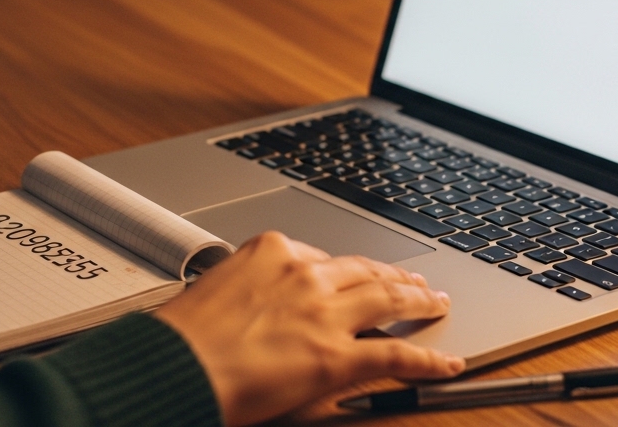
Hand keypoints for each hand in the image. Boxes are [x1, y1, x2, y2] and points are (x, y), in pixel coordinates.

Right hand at [155, 231, 462, 425]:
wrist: (171, 366)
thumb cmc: (178, 337)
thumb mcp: (211, 289)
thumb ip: (246, 286)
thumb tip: (255, 299)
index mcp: (271, 250)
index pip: (324, 257)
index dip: (347, 272)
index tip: (357, 276)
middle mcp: (304, 273)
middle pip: (365, 271)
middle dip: (395, 276)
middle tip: (414, 280)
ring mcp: (324, 313)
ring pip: (390, 299)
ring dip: (419, 301)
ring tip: (437, 303)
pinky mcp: (336, 356)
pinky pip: (395, 354)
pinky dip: (428, 359)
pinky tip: (446, 362)